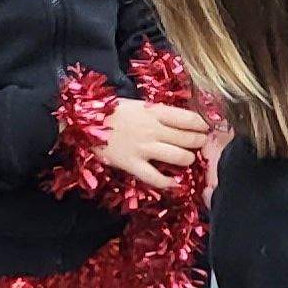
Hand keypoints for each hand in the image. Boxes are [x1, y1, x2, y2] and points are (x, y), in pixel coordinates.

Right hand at [99, 98, 213, 189]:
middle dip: (200, 143)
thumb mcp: (137, 104)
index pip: (190, 119)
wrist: (81, 121)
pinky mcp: (132, 164)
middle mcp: (153, 130)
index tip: (206, 128)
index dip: (203, 125)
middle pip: (190, 139)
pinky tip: (174, 183)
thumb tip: (180, 119)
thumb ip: (158, 112)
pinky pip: (156, 178)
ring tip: (187, 159)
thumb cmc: (110, 111)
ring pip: (180, 157)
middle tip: (200, 144)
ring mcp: (143, 148)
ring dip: (188, 159)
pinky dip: (168, 182)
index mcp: (155, 111)